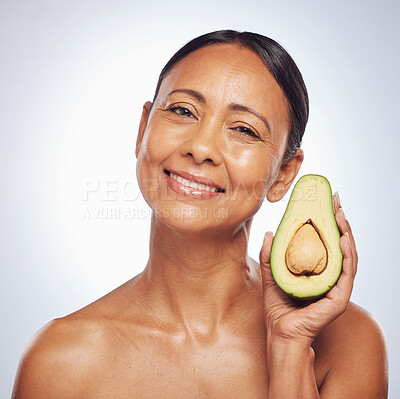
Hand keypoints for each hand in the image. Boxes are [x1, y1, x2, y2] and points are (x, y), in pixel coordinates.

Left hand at [260, 192, 357, 344]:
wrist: (280, 332)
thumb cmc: (277, 307)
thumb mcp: (271, 274)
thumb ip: (270, 255)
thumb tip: (270, 232)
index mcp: (319, 271)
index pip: (328, 243)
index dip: (329, 222)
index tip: (326, 202)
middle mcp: (331, 278)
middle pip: (340, 245)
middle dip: (340, 221)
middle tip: (336, 201)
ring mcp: (337, 288)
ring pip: (348, 256)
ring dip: (346, 233)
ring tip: (340, 215)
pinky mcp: (339, 298)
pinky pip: (347, 274)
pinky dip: (347, 255)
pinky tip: (342, 239)